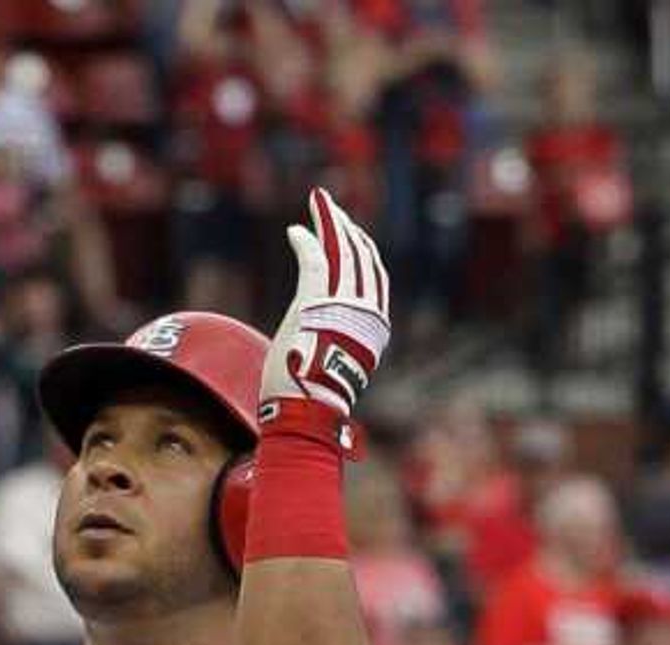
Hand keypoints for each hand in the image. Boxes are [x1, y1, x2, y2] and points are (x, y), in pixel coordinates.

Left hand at [261, 186, 391, 429]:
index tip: (348, 234)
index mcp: (373, 329)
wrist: (305, 415)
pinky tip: (296, 231)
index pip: (373, 277)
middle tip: (329, 208)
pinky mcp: (318, 302)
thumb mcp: (332, 369)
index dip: (362, 251)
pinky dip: (307, 241)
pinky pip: (316, 260)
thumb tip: (323, 346)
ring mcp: (343, 306)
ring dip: (330, 223)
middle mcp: (365, 314)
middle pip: (361, 257)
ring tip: (319, 204)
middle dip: (346, 228)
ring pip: (342, 252)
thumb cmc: (311, 401)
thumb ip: (335, 346)